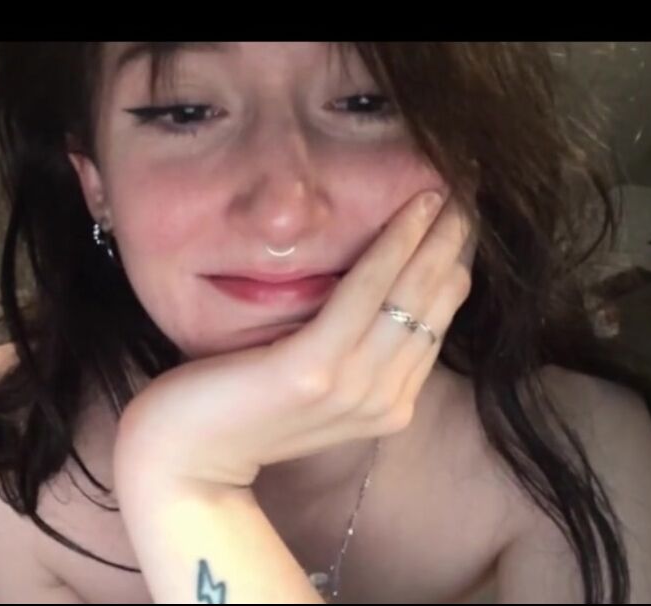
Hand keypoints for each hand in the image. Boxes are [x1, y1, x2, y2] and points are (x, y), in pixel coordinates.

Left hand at [114, 189, 477, 488]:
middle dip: (454, 245)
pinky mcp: (315, 370)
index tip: (459, 219)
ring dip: (432, 236)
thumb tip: (376, 292)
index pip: (437, 323)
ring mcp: (352, 388)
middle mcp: (384, 401)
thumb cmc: (238, 410)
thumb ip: (352, 353)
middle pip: (435, 306)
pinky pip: (366, 292)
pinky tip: (408, 210)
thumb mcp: (312, 383)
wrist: (183, 461)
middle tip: (467, 190)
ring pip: (411, 294)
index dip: (453, 267)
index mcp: (388, 405)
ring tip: (445, 189)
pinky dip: (393, 246)